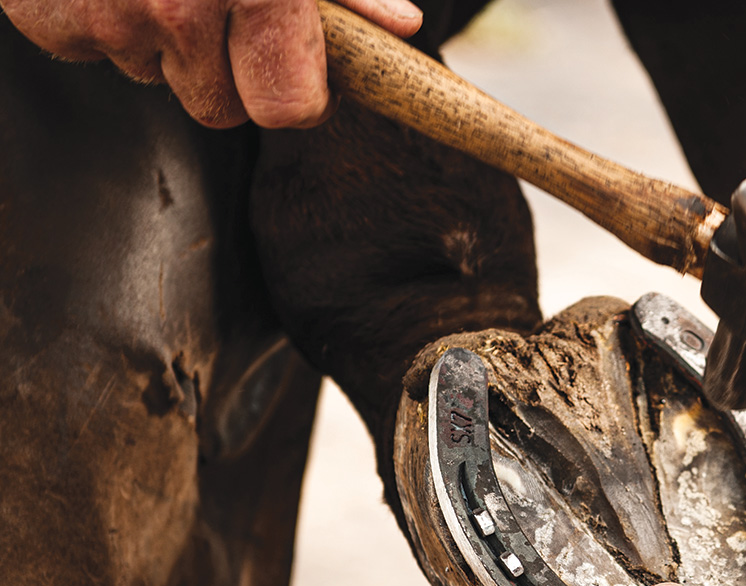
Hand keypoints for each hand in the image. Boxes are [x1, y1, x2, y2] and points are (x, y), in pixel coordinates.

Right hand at [1, 0, 421, 127]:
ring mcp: (103, 14)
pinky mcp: (42, 14)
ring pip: (154, 74)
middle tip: (222, 7)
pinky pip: (89, 46)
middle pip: (220, 108)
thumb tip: (398, 26)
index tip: (302, 75)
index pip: (287, 110)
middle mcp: (176, 8)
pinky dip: (98, 15)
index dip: (300, 97)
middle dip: (229, 71)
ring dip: (162, 38)